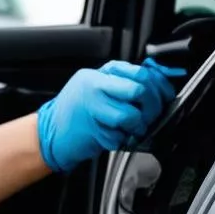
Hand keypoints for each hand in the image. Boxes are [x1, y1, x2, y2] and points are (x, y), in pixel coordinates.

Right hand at [37, 57, 185, 172]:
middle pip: (140, 91)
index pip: (140, 72)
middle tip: (149, 115)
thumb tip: (159, 79)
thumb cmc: (75, 112)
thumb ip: (124, 80)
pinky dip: (123, 141)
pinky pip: (121, 137)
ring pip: (132, 116)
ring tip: (130, 128)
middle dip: (152, 107)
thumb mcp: (96, 86)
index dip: (160, 85)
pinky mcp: (94, 133)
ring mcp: (93, 110)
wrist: (49, 134)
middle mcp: (95, 88)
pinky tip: (114, 136)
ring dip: (137, 127)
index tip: (165, 95)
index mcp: (99, 74)